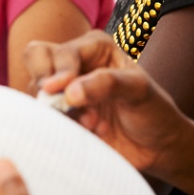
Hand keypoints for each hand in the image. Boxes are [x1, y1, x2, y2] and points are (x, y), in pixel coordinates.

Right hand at [24, 30, 186, 172]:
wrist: (158, 147)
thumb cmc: (153, 111)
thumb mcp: (138, 90)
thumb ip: (106, 83)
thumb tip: (68, 92)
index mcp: (94, 47)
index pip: (60, 51)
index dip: (59, 71)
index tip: (65, 93)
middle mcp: (75, 63)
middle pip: (35, 59)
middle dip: (45, 85)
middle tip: (60, 104)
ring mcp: (65, 90)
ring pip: (37, 92)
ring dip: (60, 112)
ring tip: (92, 122)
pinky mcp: (62, 115)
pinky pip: (44, 117)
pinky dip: (62, 127)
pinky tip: (89, 131)